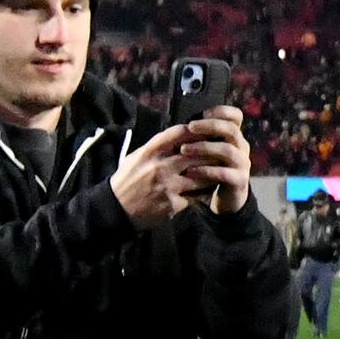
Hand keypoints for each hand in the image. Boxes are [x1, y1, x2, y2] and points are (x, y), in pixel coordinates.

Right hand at [113, 116, 233, 226]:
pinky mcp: (173, 203)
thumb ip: (157, 146)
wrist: (115, 208)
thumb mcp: (136, 157)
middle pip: (195, 153)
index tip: (208, 130)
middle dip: (211, 152)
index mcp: (150, 151)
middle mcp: (160, 166)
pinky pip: (196, 196)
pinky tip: (210, 189)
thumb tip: (180, 134)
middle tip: (224, 150)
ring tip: (222, 169)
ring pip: (201, 175)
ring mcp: (168, 186)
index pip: (179, 133)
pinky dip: (205, 192)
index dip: (197, 130)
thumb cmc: (127, 180)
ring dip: (213, 173)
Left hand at [187, 108, 252, 213]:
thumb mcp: (208, 152)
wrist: (226, 200)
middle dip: (210, 126)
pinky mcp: (239, 181)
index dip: (221, 111)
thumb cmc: (211, 171)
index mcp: (234, 137)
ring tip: (184, 150)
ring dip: (204, 147)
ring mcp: (242, 164)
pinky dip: (205, 171)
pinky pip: (224, 173)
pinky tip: (190, 171)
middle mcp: (241, 148)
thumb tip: (180, 123)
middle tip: (190, 127)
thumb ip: (201, 138)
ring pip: (228, 150)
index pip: (236, 116)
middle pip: (231, 130)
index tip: (203, 112)